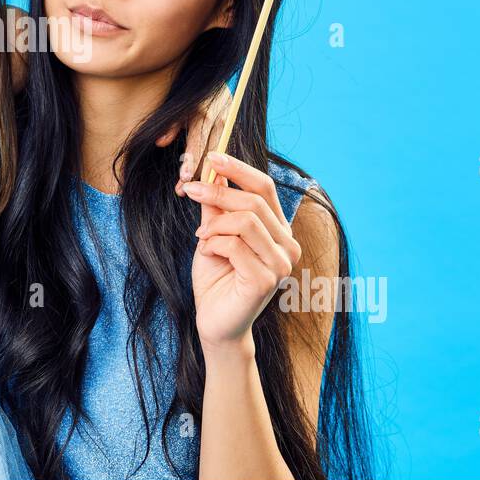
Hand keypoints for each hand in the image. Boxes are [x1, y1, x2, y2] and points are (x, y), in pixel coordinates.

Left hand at [155, 83, 232, 193]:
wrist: (209, 75)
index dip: (191, 160)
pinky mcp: (232, 125)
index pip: (198, 141)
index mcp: (203, 111)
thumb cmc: (185, 90)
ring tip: (191, 190)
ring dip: (206, 173)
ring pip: (219, 153)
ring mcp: (229, 121)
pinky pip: (225, 149)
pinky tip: (207, 179)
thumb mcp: (176, 103)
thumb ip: (170, 123)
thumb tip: (160, 143)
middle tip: (182, 191)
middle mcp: (219, 117)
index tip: (184, 178)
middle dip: (197, 173)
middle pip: (210, 152)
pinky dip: (217, 164)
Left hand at [181, 151, 300, 351]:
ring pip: (246, 220)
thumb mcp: (213, 234)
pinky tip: (208, 254)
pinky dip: (214, 244)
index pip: (266, 188)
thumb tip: (211, 173)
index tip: (212, 158)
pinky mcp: (267, 280)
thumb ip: (217, 207)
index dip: (239, 169)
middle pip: (254, 201)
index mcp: (279, 231)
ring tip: (201, 238)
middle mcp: (287, 245)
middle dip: (218, 192)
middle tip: (191, 191)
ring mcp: (281, 264)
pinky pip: (235, 245)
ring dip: (215, 224)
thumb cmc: (216, 279)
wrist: (214, 322)